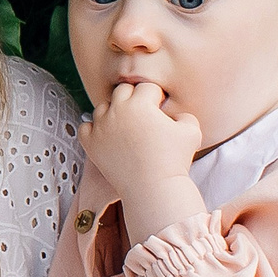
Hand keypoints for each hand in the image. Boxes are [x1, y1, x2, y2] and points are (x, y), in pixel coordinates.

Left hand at [81, 84, 204, 238]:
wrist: (153, 188)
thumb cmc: (174, 159)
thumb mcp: (191, 131)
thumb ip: (183, 114)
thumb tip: (171, 114)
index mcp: (140, 103)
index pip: (147, 88)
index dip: (156, 98)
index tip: (160, 110)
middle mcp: (117, 110)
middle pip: (122, 91)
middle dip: (134, 99)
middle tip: (144, 116)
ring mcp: (101, 127)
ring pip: (102, 107)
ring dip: (113, 112)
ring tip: (127, 126)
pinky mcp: (91, 143)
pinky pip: (86, 126)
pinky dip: (94, 129)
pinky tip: (107, 136)